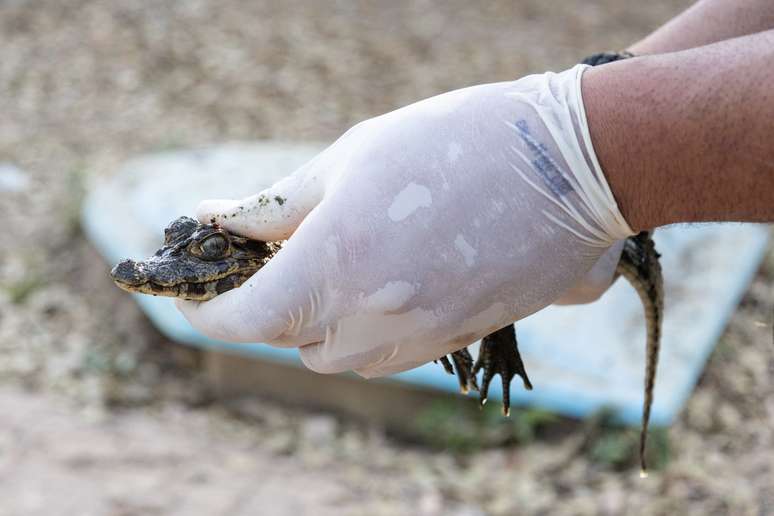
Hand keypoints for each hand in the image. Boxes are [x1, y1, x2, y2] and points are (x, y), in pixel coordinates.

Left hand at [177, 64, 633, 377]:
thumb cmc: (455, 141)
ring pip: (341, 357)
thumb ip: (280, 206)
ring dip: (323, 322)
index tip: (200, 295)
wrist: (569, 164)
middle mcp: (373, 316)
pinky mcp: (457, 340)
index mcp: (335, 263)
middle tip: (281, 259)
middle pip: (292, 342)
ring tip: (342, 266)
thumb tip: (218, 221)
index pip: (244, 320)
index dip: (210, 311)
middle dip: (274, 307)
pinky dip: (370, 329)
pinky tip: (390, 279)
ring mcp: (420, 336)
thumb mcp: (352, 158)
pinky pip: (389, 354)